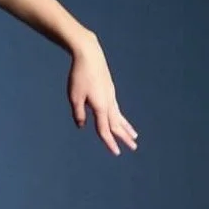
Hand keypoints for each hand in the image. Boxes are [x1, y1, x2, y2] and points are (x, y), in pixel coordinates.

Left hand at [67, 32, 137, 154]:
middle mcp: (109, 103)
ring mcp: (111, 96)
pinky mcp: (109, 90)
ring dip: (126, 127)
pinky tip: (120, 119)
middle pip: (117, 124)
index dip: (109, 142)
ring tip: (134, 136)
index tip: (117, 153)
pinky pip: (116, 108)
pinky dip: (120, 117)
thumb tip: (82, 126)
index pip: (105, 129)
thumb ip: (79, 113)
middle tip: (134, 147)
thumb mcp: (74, 96)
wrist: (89, 55)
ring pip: (119, 116)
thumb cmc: (79, 76)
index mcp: (101, 107)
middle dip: (124, 137)